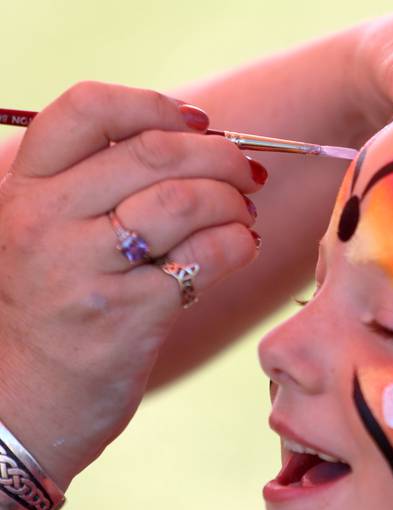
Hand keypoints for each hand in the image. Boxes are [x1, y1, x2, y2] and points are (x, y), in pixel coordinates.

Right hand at [0, 82, 263, 488]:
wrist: (27, 401)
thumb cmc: (56, 304)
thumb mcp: (50, 233)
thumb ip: (104, 183)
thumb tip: (201, 139)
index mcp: (26, 187)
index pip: (87, 108)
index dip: (154, 106)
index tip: (199, 124)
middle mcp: (46, 221)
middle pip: (155, 152)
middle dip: (221, 156)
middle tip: (248, 172)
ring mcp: (84, 269)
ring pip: (185, 200)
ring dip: (234, 202)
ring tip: (245, 215)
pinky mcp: (126, 315)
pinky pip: (204, 256)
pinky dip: (239, 242)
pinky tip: (244, 246)